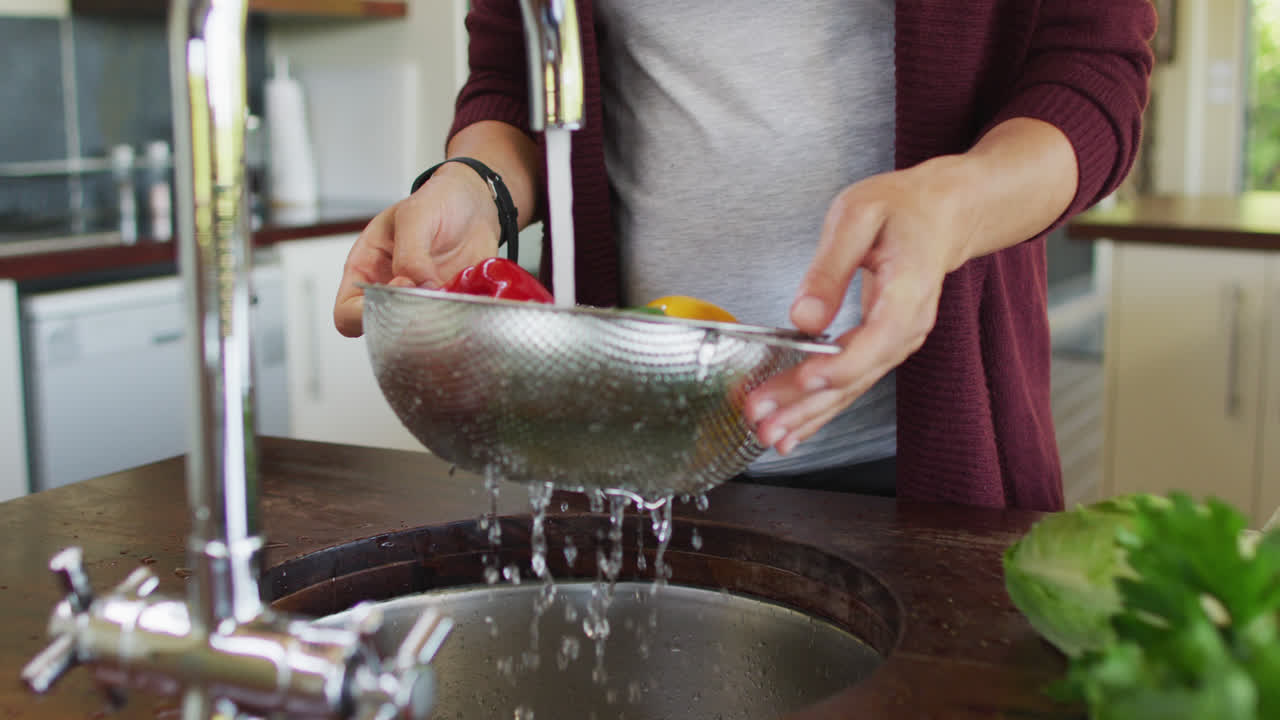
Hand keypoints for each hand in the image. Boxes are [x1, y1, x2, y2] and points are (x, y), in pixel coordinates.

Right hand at [333, 162, 501, 336]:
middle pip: (384, 331)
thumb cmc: (436, 202)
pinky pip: (455, 327)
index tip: (399, 289)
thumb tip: (419, 289)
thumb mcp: (415, 215)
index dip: (366, 313)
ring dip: (439, 322)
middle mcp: (391, 293)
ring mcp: (422, 304)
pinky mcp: (451, 308)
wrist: (476, 203)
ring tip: (456, 293)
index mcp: (366, 271)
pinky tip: (473, 296)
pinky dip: (465, 319)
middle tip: (433, 295)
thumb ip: (410, 253)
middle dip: (407, 322)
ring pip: (421, 336)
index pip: (347, 313)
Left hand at [745, 156, 977, 454]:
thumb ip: (830, 267)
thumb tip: (803, 318)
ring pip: (851, 387)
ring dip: (809, 415)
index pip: (877, 338)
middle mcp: (907, 327)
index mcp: (908, 289)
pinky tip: (793, 429)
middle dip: (807, 401)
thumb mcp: (858, 215)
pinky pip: (850, 384)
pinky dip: (820, 409)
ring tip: (770, 435)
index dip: (840, 364)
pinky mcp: (882, 349)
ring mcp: (896, 343)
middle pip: (856, 374)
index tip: (805, 378)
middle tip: (763, 416)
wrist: (942, 216)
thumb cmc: (901, 209)